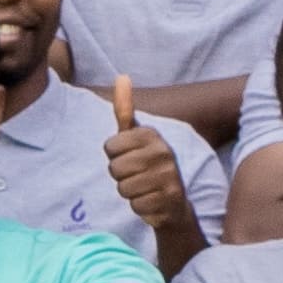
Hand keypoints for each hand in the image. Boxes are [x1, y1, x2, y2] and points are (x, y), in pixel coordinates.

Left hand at [101, 76, 195, 237]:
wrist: (173, 202)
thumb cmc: (148, 165)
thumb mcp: (136, 136)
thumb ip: (125, 109)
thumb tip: (122, 76)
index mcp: (151, 134)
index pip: (109, 147)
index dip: (114, 156)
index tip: (130, 157)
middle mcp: (163, 152)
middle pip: (114, 169)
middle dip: (120, 176)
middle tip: (137, 175)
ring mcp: (168, 176)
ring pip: (123, 188)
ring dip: (129, 192)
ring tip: (144, 188)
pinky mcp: (169, 198)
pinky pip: (135, 205)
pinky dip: (139, 206)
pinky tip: (151, 201)